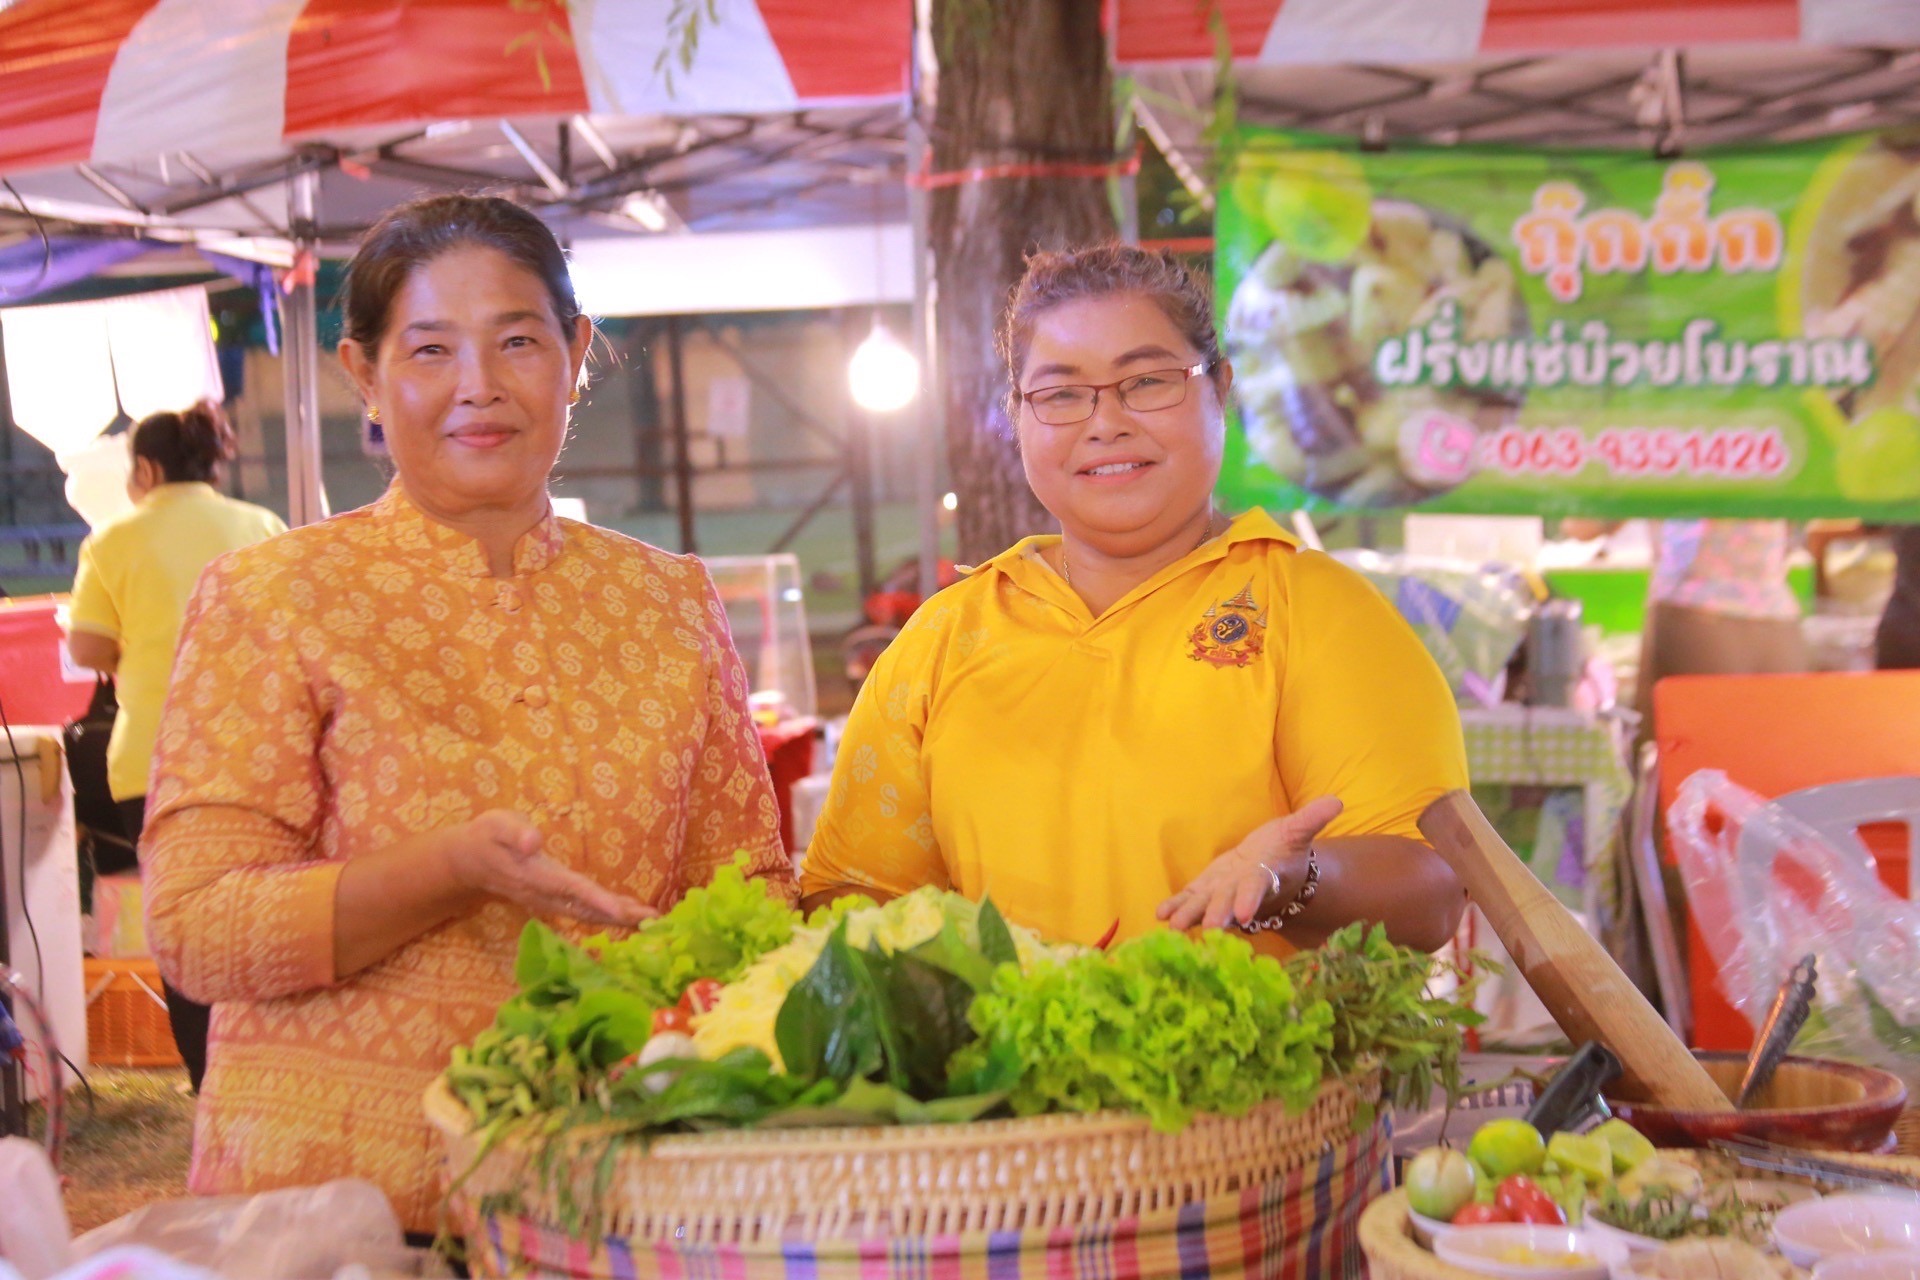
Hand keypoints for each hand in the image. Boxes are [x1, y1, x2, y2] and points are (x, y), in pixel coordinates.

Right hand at [440, 810, 655, 927]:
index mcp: (535, 875)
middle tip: (653, 922)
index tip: (624, 912)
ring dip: (618, 920)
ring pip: (587, 914)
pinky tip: (627, 915)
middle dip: (620, 917)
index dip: (598, 900)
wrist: (467, 862)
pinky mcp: (552, 901)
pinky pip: (583, 911)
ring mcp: (548, 901)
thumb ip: (515, 832)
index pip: (572, 889)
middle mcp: (544, 894)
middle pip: (587, 909)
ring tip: (649, 922)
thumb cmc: (486, 837)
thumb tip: (533, 840)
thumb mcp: (496, 825)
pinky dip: (607, 915)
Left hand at [1155, 796, 1342, 931]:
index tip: (1242, 914)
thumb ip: (1311, 819)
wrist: (1272, 866)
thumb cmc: (1285, 850)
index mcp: (1264, 876)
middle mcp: (1241, 891)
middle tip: (1210, 929)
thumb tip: (1336, 801)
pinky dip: (1177, 905)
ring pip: (1206, 906)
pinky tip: (1161, 913)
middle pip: (1229, 902)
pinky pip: (1190, 900)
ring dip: (1191, 915)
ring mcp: (1222, 893)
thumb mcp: (1297, 831)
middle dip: (1219, 914)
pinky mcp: (1206, 891)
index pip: (1256, 888)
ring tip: (1175, 926)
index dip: (1249, 899)